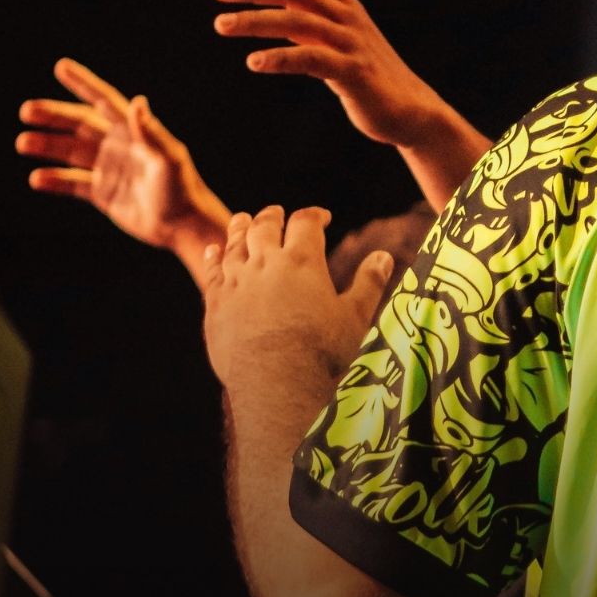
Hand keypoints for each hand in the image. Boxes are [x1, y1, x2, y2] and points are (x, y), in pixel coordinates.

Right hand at [18, 58, 230, 275]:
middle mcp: (119, 146)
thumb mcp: (169, 159)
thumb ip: (150, 133)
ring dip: (47, 145)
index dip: (84, 83)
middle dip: (54, 116)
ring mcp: (109, 168)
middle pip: (80, 124)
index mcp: (134, 132)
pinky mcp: (103, 192)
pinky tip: (36, 178)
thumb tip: (137, 102)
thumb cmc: (181, 190)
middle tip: (27, 111)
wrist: (182, 227)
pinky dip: (54, 179)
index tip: (62, 66)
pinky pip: (73, 183)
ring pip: (71, 151)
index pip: (104, 101)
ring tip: (23, 142)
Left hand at [201, 205, 393, 389]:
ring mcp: (236, 282)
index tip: (322, 217)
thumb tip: (384, 256)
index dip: (314, 215)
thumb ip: (369, 283)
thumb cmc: (323, 352)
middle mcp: (265, 263)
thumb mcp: (355, 317)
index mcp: (303, 261)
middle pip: (264, 226)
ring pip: (235, 243)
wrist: (276, 383)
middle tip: (277, 213)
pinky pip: (212, 271)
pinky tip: (214, 251)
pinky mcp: (216, 303)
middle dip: (273, 216)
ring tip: (243, 220)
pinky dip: (214, 257)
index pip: (306, 222)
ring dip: (240, 228)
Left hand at [211, 0, 451, 148]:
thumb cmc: (370, 78)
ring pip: (298, 22)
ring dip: (256, 22)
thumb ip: (309, 26)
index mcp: (345, 7)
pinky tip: (254, 62)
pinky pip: (310, 59)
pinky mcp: (354, 72)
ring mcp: (352, 43)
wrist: (413, 111)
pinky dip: (280, 58)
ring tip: (221, 24)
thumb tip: (276, 13)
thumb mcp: (338, 44)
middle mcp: (349, 18)